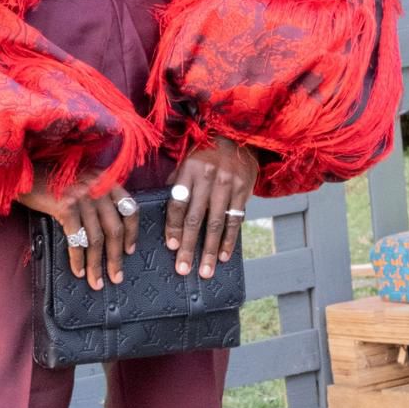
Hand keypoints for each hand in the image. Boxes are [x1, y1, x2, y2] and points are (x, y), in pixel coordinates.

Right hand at [16, 164, 139, 289]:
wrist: (24, 173)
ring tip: (96, 281)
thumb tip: (107, 228)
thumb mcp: (82, 180)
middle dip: (116, 257)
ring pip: (96, 239)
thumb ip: (97, 195)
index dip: (132, 233)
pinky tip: (78, 270)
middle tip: (116, 277)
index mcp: (105, 180)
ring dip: (96, 264)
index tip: (129, 251)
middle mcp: (98, 187)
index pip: (130, 209)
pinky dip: (78, 259)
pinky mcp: (66, 207)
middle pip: (114, 229)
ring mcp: (82, 197)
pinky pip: (76, 239)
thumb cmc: (51, 179)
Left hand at [165, 136, 258, 279]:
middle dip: (189, 246)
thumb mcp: (186, 161)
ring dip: (209, 250)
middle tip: (183, 269)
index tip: (171, 246)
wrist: (239, 135)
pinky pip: (235, 220)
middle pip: (196, 218)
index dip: (174, 226)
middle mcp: (208, 178)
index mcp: (189, 170)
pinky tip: (223, 256)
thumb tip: (164, 210)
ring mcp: (228, 185)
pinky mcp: (244, 191)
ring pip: (216, 223)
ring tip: (205, 271)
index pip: (178, 203)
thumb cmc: (206, 152)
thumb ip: (176, 183)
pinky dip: (229, 240)